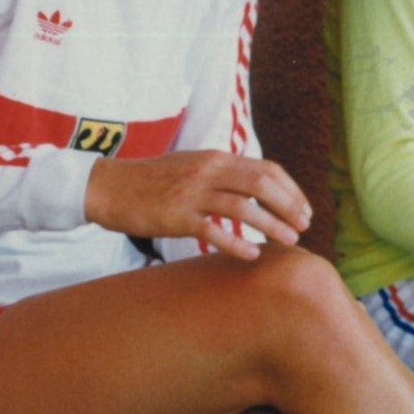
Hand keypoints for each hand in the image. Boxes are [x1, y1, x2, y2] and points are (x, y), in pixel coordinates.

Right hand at [84, 151, 312, 260]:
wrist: (109, 186)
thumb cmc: (153, 181)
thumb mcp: (193, 165)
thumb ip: (224, 173)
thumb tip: (257, 188)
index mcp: (216, 158)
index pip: (266, 169)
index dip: (291, 190)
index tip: (304, 209)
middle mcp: (208, 170)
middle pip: (262, 184)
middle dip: (289, 206)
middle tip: (304, 226)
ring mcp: (192, 193)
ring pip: (243, 207)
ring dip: (272, 225)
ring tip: (291, 241)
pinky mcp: (175, 216)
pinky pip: (212, 230)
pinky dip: (236, 243)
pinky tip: (252, 255)